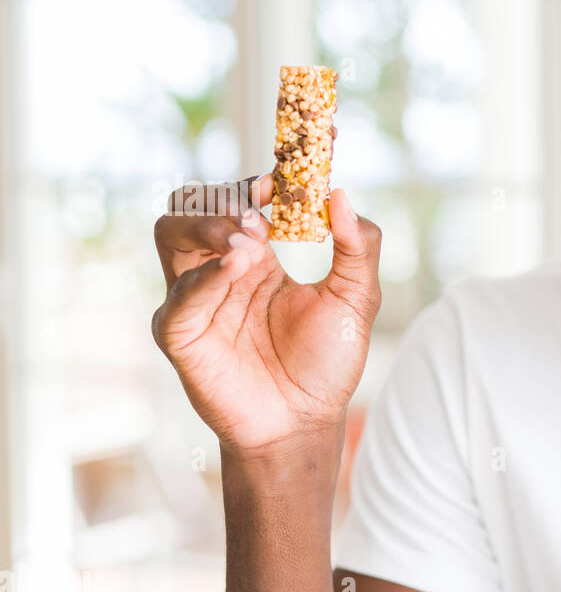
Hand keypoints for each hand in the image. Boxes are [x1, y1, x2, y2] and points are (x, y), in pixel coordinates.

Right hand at [152, 175, 381, 455]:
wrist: (305, 422)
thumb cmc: (326, 363)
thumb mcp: (356, 299)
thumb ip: (358, 247)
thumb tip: (341, 194)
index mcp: (257, 257)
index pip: (243, 198)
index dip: (262, 178)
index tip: (290, 169)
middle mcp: (219, 269)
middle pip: (194, 204)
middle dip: (227, 197)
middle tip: (264, 208)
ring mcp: (194, 298)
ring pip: (171, 232)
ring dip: (210, 225)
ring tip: (251, 238)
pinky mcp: (179, 331)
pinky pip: (180, 294)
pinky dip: (207, 275)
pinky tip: (239, 266)